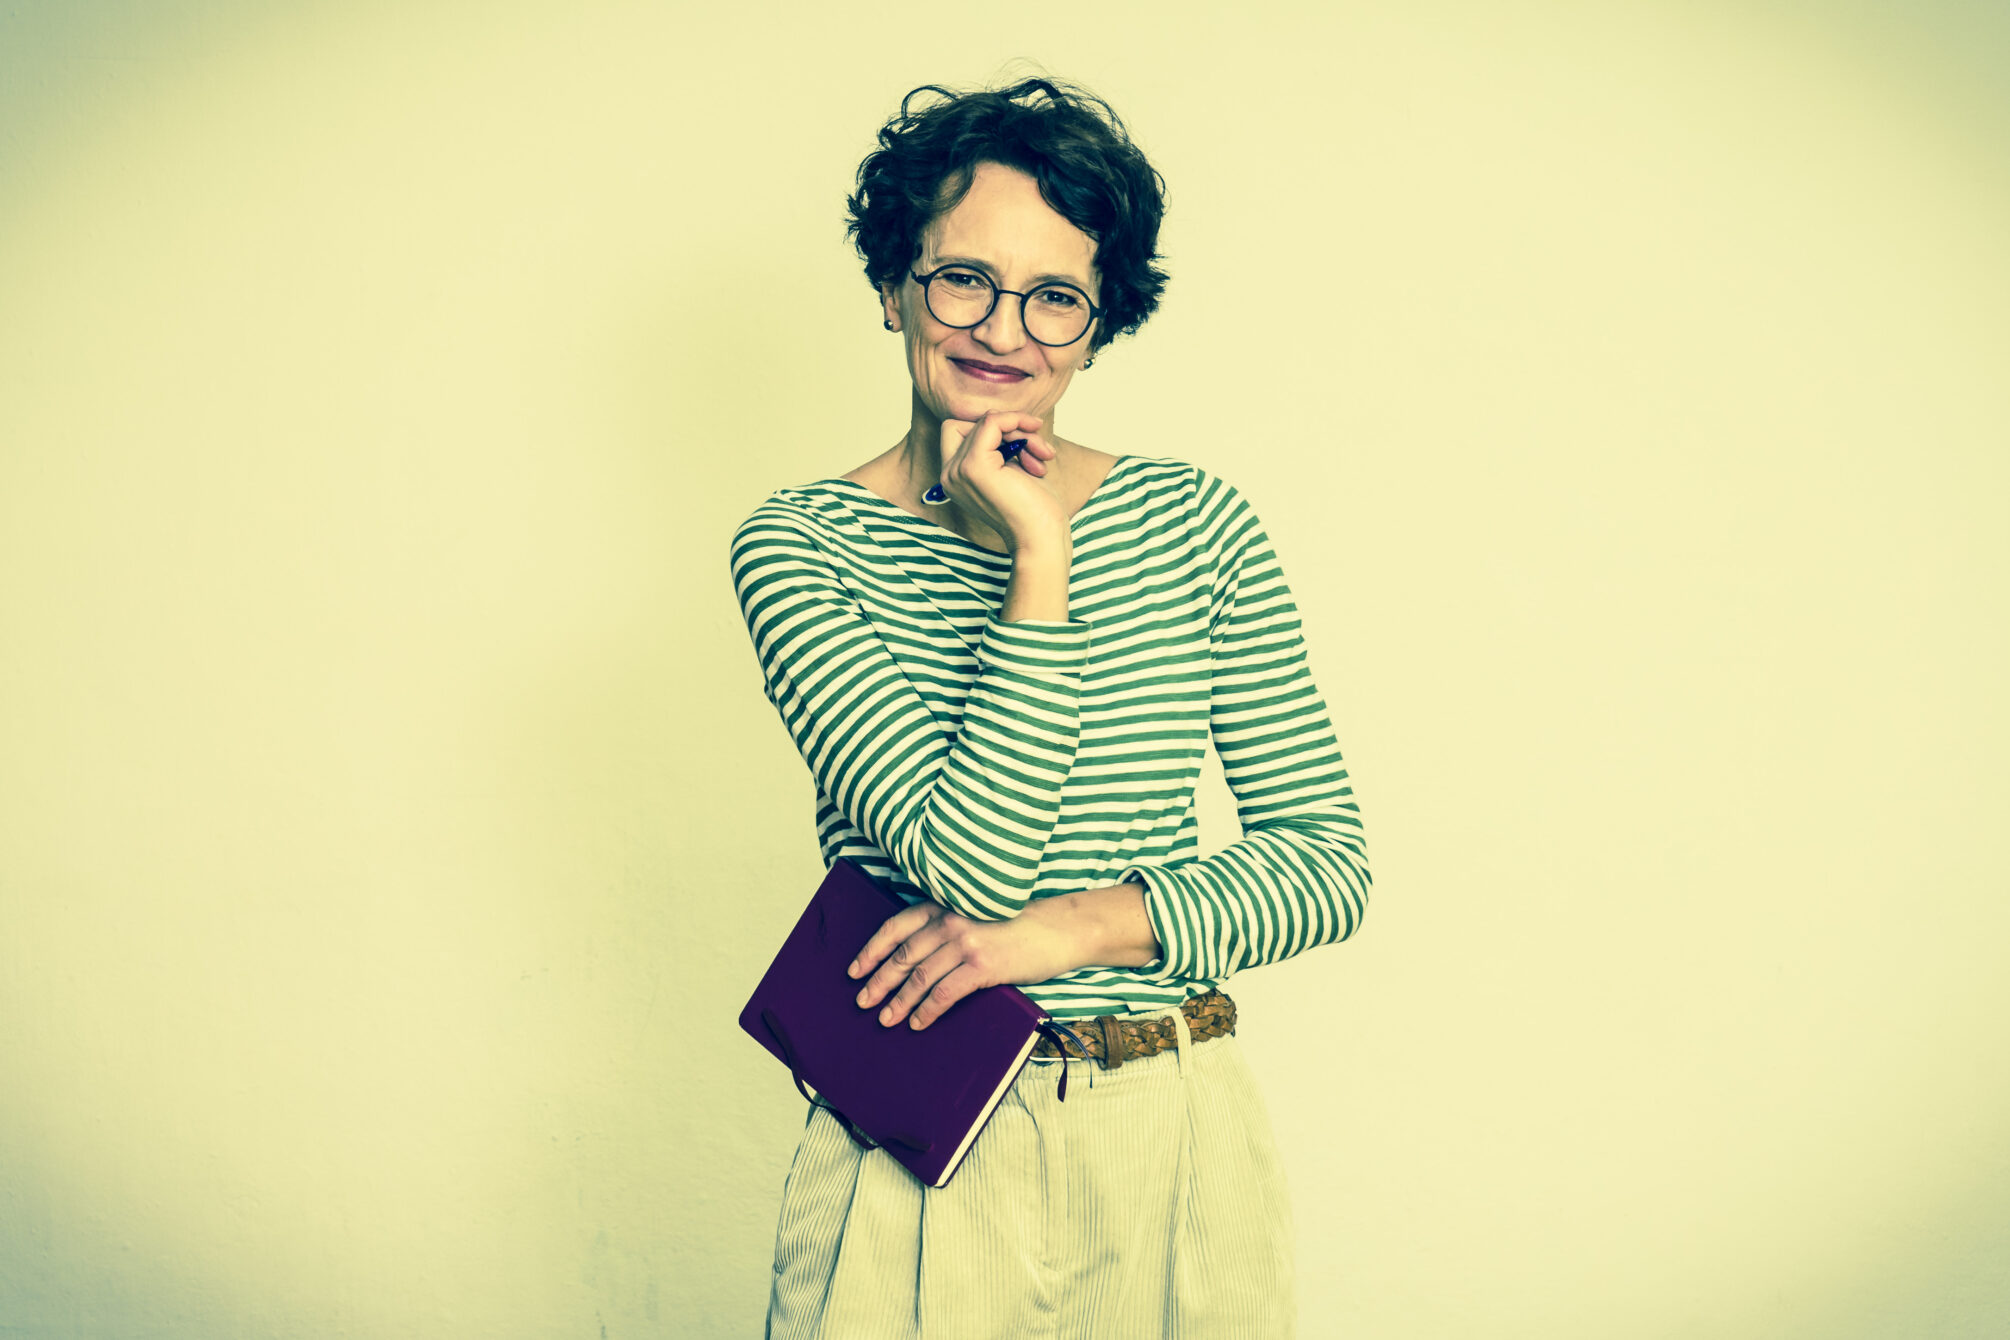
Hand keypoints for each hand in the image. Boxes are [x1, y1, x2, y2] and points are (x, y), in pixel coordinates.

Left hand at [846, 897, 1080, 1030]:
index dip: (872, 950)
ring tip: (886, 1019)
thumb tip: (914, 956)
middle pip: (903, 955)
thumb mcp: (975, 914)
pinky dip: (927, 1010)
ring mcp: (965, 941)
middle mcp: (950, 919)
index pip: (896, 926)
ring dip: (899, 1002)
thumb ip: (947, 925)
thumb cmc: (1018, 923)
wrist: (1058, 929)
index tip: (855, 970)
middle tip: (863, 1001)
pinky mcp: (982, 964)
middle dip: (879, 981)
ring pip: (920, 977)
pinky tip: (918, 1023)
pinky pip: (945, 993)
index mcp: (945, 904)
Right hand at [935, 411, 1067, 551]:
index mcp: (955, 477)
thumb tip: (1000, 416)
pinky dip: (1016, 422)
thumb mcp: (1012, 467)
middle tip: (1037, 450)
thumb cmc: (1034, 508)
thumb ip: (999, 445)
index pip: (961, 430)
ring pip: (987, 421)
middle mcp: (950, 474)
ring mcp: (958, 470)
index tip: (1025, 443)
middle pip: (973, 423)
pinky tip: (1036, 446)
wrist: (1042, 536)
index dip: (994, 430)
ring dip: (1022, 431)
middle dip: (1010, 428)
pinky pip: (992, 422)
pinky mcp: (974, 467)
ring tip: (1042, 457)